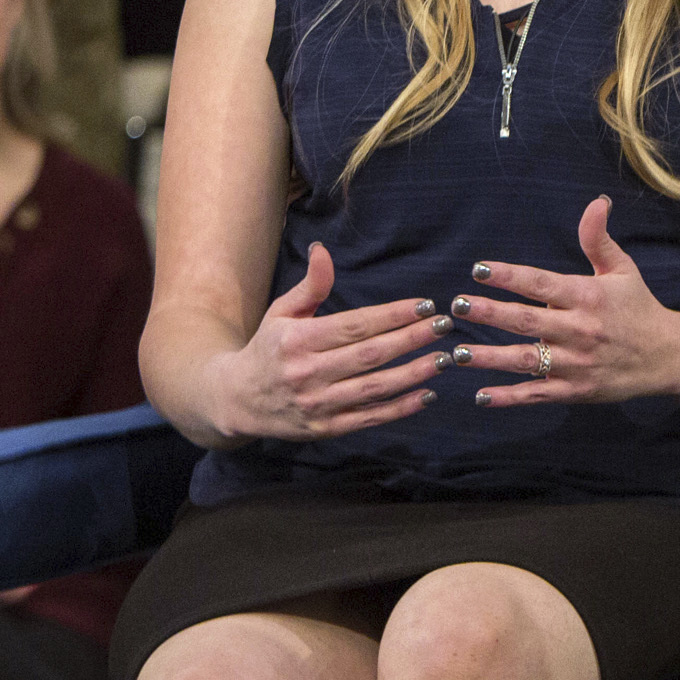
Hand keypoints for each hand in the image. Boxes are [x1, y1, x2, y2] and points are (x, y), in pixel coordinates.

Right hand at [208, 245, 446, 440]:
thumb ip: (310, 285)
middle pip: (370, 355)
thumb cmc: (267, 349)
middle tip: (444, 325)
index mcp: (298, 339)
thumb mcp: (281, 312)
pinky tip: (427, 394)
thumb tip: (324, 249)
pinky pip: (369, 417)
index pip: (355, 325)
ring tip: (444, 359)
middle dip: (412, 339)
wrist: (236, 400)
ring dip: (414, 373)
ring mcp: (317, 404)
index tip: (425, 304)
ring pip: (374, 388)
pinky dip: (401, 408)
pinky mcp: (325, 429)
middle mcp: (308, 373)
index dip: (393, 314)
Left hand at [456, 197, 679, 407]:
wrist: (666, 356)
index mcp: (588, 296)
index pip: (542, 283)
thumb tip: (596, 202)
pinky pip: (537, 394)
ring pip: (527, 360)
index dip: (510, 276)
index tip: (479, 269)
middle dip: (491, 313)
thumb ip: (598, 239)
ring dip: (490, 358)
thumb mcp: (622, 269)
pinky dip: (509, 397)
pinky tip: (481, 395)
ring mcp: (577, 363)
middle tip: (457, 306)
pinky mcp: (576, 390)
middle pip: (527, 321)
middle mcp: (580, 330)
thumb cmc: (637, 308)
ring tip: (458, 353)